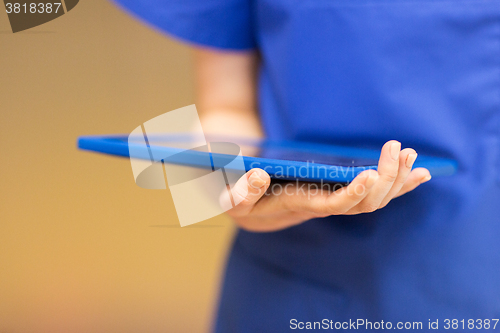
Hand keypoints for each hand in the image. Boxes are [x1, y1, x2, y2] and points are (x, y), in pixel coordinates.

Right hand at [222, 140, 431, 231]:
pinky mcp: (340, 192)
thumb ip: (240, 192)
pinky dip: (400, 183)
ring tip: (411, 154)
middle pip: (365, 204)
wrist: (252, 207)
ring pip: (376, 200)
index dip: (353, 194)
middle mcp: (323, 206)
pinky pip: (375, 192)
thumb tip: (258, 177)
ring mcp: (334, 200)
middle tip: (398, 148)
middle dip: (387, 179)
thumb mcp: (230, 196)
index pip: (333, 206)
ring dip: (397, 179)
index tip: (370, 175)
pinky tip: (420, 173)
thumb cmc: (241, 199)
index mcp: (299, 205)